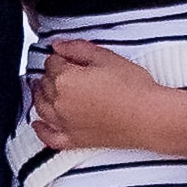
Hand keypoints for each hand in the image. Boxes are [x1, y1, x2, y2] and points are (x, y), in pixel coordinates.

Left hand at [31, 36, 186, 157]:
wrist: (148, 117)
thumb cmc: (133, 87)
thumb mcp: (106, 57)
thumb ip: (77, 48)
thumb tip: (57, 45)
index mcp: (65, 80)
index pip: (51, 63)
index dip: (60, 57)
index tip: (68, 57)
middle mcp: (59, 103)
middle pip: (44, 84)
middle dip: (50, 75)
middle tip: (63, 70)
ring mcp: (65, 124)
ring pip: (41, 108)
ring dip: (40, 96)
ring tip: (44, 89)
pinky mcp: (74, 140)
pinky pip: (49, 137)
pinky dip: (40, 130)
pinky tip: (38, 124)